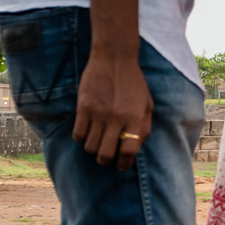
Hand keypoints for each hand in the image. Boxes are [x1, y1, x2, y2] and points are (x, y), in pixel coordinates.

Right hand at [73, 49, 152, 170]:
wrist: (114, 59)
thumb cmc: (134, 83)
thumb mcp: (147, 104)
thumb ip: (143, 127)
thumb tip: (134, 150)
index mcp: (135, 119)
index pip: (128, 152)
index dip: (124, 163)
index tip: (120, 165)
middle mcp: (117, 119)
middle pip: (105, 154)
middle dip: (105, 160)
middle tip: (106, 156)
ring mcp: (99, 113)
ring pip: (90, 147)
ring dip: (93, 148)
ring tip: (97, 141)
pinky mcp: (83, 107)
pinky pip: (78, 134)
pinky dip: (81, 137)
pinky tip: (86, 131)